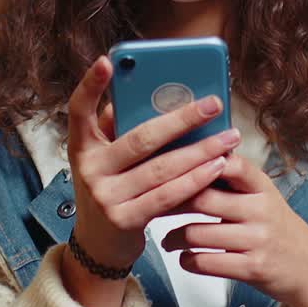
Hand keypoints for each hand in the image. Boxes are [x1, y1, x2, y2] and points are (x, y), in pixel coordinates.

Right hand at [66, 56, 241, 271]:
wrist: (99, 245)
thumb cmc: (111, 189)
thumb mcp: (106, 159)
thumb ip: (120, 129)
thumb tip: (148, 95)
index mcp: (82, 147)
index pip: (78, 110)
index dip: (90, 85)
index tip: (107, 61)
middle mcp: (89, 169)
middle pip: (140, 138)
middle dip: (182, 119)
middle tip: (214, 104)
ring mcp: (105, 196)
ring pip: (161, 168)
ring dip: (199, 151)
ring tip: (228, 138)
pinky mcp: (124, 220)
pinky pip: (167, 196)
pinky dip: (195, 180)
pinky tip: (217, 167)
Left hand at [162, 153, 307, 306]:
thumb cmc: (279, 232)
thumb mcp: (265, 200)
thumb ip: (235, 183)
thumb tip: (192, 160)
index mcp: (263, 188)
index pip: (229, 163)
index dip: (196, 163)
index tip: (171, 167)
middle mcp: (261, 210)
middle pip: (202, 198)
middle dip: (171, 202)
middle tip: (154, 206)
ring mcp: (257, 240)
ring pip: (198, 233)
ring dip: (174, 237)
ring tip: (167, 239)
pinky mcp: (252, 268)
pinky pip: (206, 262)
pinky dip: (188, 261)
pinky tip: (185, 258)